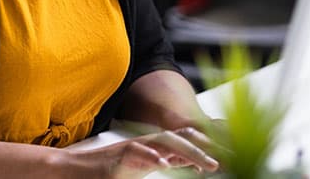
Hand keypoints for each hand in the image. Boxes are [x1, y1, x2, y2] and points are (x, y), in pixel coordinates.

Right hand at [65, 126, 219, 177]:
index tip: (234, 148)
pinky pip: (136, 153)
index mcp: (157, 147)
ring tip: (207, 164)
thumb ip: (167, 160)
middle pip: (183, 138)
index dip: (210, 141)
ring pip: (164, 142)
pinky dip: (151, 157)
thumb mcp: (145, 166)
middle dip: (207, 147)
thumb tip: (190, 159)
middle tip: (228, 161)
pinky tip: (165, 164)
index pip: (188, 139)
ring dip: (188, 152)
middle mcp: (148, 143)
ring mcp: (133, 148)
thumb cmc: (110, 171)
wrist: (75, 170)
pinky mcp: (117, 157)